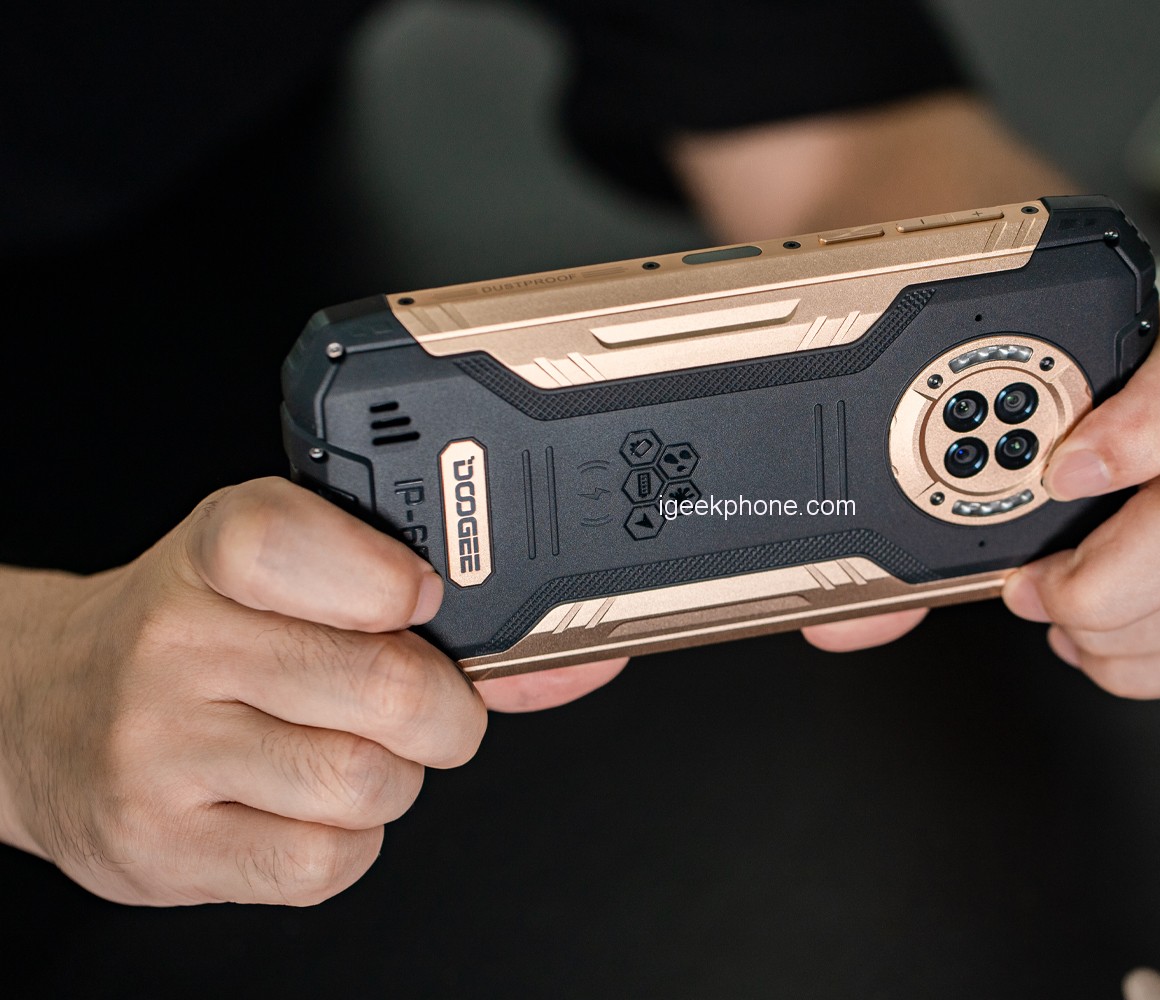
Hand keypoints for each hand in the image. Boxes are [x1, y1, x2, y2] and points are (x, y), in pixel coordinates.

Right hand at [0, 478, 613, 904]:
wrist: (49, 712)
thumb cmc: (200, 634)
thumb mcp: (289, 575)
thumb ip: (424, 607)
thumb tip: (576, 659)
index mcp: (217, 551)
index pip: (296, 544)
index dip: (387, 581)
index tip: (421, 600)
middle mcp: (177, 642)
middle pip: (383, 688)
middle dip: (446, 711)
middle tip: (431, 705)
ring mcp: (160, 748)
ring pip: (366, 784)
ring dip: (395, 780)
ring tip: (352, 751)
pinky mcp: (160, 844)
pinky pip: (323, 862)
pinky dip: (349, 843)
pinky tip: (309, 805)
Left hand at [805, 301, 1159, 698]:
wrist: (1105, 447)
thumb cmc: (1040, 436)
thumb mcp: (989, 430)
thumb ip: (915, 499)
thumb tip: (847, 620)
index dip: (1142, 424)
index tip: (1060, 470)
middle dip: (1106, 574)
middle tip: (1031, 581)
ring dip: (1115, 624)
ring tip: (1053, 607)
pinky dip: (1138, 660)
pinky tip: (1090, 634)